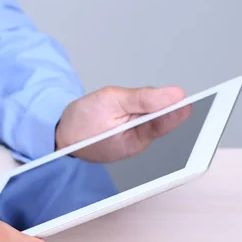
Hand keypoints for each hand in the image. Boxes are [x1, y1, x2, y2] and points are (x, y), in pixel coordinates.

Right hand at [55, 85, 191, 162]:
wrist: (59, 135)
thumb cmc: (80, 121)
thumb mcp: (111, 101)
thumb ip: (144, 98)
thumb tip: (175, 95)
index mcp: (136, 140)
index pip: (167, 121)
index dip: (176, 107)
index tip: (182, 96)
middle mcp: (137, 146)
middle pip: (158, 120)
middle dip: (151, 105)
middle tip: (133, 99)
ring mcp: (130, 145)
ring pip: (147, 121)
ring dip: (140, 109)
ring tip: (119, 107)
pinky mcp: (124, 142)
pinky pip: (136, 124)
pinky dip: (132, 114)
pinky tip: (118, 113)